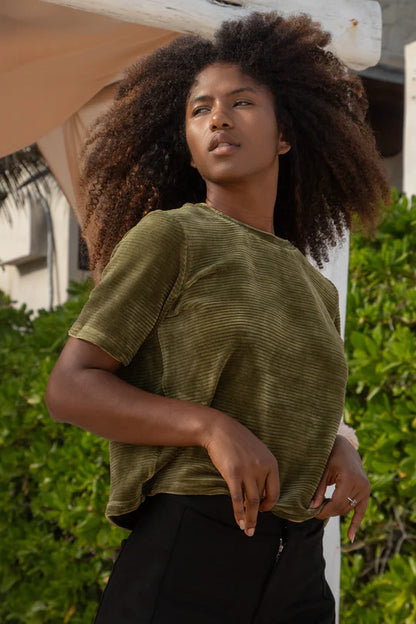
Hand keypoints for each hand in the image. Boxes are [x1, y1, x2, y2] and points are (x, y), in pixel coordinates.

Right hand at [203, 413, 279, 536]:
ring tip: (247, 530)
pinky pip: (237, 498)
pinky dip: (238, 513)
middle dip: (257, 514)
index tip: (262, 510)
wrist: (219, 430)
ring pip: (251, 501)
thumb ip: (262, 471)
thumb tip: (261, 495)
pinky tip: (238, 521)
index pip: (275, 492)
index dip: (269, 504)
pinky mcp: (233, 473)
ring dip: (250, 519)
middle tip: (253, 527)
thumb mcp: (257, 453)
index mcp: (271, 463)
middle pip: (261, 498)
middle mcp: (262, 467)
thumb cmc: (237, 442)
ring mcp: (247, 470)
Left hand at [310, 435, 370, 542]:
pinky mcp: (366, 491)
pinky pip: (361, 510)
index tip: (313, 514)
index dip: (325, 511)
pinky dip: (355, 523)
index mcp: (349, 479)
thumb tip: (312, 507)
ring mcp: (365, 489)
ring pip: (348, 508)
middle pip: (343, 507)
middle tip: (314, 512)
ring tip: (322, 512)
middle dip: (328, 511)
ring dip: (336, 511)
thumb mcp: (323, 470)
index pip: (336, 503)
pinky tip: (350, 537)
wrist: (345, 446)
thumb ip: (319, 489)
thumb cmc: (330, 455)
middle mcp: (360, 485)